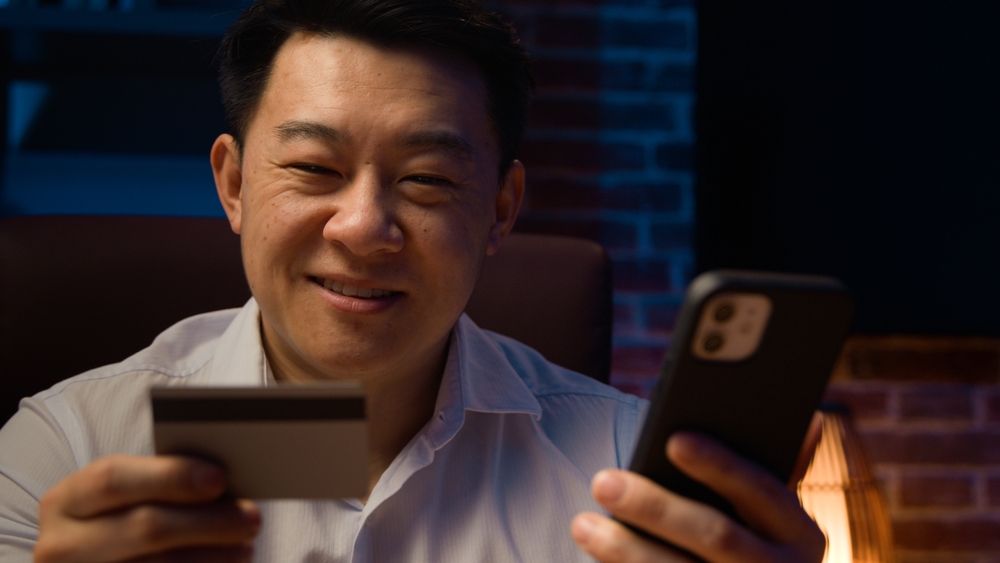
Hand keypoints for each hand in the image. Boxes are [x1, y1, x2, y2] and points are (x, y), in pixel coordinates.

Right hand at [34, 454, 259, 562]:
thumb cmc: (118, 525)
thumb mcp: (121, 501)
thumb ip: (157, 485)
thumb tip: (219, 480)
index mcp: (66, 502)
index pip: (113, 480)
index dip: (170, 477)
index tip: (218, 479)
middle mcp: (62, 547)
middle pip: (144, 528)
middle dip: (207, 522)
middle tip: (251, 518)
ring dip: (211, 557)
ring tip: (245, 547)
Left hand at [571, 414, 824, 561]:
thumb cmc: (753, 543)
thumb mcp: (771, 516)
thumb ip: (778, 465)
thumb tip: (810, 415)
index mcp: (800, 533)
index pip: (761, 490)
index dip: (719, 464)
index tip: (673, 439)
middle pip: (714, 535)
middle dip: (655, 507)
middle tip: (602, 480)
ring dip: (626, 552)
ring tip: (582, 524)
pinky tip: (596, 561)